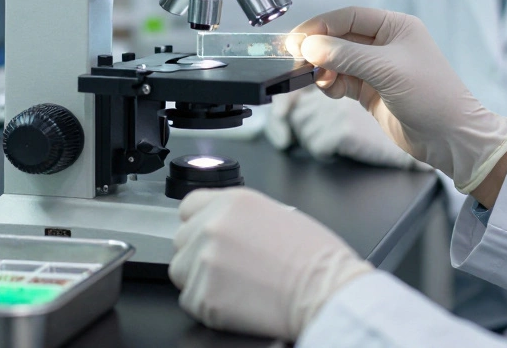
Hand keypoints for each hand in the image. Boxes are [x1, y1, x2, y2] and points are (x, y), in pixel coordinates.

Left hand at [169, 187, 372, 339]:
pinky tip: (236, 301)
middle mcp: (212, 226)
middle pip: (182, 239)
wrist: (326, 292)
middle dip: (200, 252)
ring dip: (199, 278)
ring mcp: (205, 261)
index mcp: (232, 201)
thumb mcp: (277, 213)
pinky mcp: (204, 296)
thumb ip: (239, 216)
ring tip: (234, 285)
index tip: (206, 235)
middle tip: (230, 266)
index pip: (188, 206)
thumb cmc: (315, 257)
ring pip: (180, 270)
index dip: (198, 223)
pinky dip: (208, 304)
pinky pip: (190, 300)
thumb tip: (224, 225)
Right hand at [293, 6, 506, 192]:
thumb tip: (310, 46)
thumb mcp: (386, 69)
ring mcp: (377, 69)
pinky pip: (341, 80)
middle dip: (318, 49)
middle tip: (296, 60)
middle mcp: (385, 44)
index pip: (349, 17)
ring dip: (323, 68)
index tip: (297, 38)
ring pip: (337, 61)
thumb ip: (346, 55)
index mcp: (395, 27)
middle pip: (339, 38)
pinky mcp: (371, 91)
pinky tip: (332, 90)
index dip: (321, 25)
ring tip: (319, 79)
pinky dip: (331, 84)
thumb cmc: (431, 96)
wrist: (450, 138)